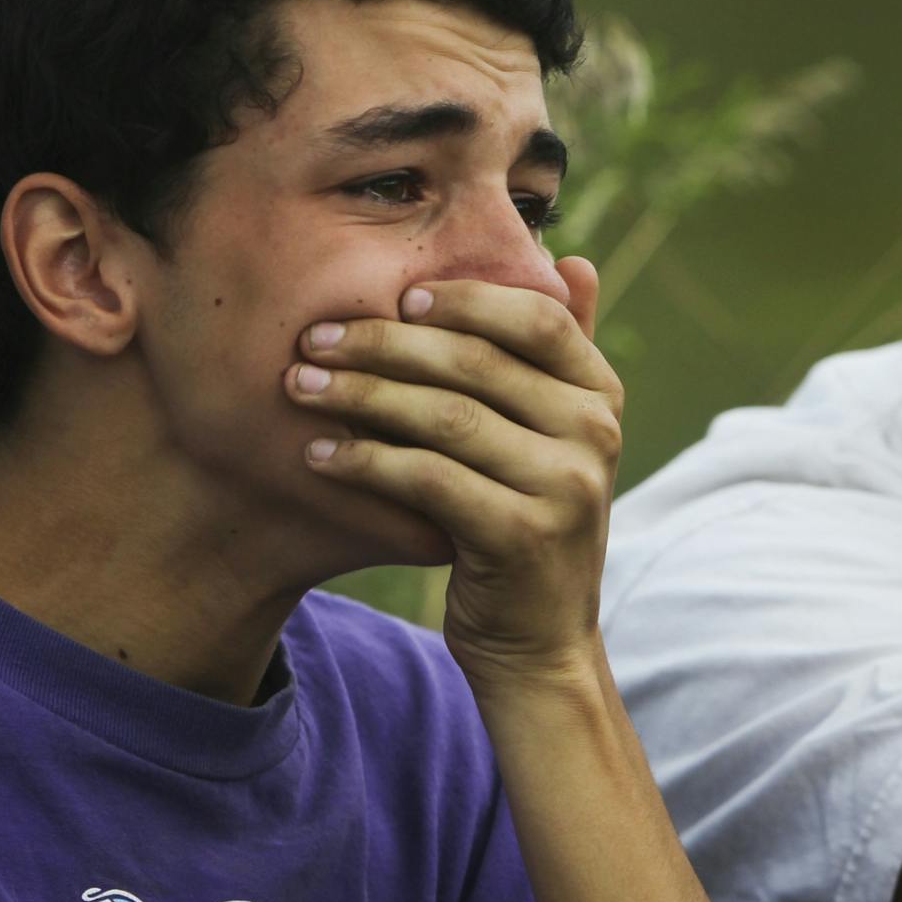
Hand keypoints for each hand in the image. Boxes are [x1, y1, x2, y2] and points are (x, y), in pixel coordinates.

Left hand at [289, 260, 624, 696]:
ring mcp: (564, 486)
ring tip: (300, 388)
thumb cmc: (530, 522)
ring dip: (360, 396)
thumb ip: (564, 353)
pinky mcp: (521, 535)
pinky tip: (319, 455)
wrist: (539, 642)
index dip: (463, 299)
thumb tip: (572, 259)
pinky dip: (364, 462)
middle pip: (476, 363)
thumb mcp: (558, 437)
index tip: (395, 296)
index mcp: (602, 395)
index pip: (534, 318)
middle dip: (383, 344)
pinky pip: (427, 478)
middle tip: (314, 339)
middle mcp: (595, 434)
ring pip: (445, 417)